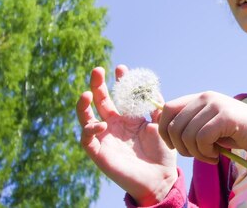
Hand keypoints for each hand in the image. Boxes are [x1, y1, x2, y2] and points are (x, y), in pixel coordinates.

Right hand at [76, 65, 177, 205]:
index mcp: (129, 118)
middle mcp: (115, 125)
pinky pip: (87, 139)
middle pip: (101, 101)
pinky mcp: (99, 153)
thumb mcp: (161, 125)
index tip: (121, 68)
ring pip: (87, 118)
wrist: (160, 177)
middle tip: (97, 70)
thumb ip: (155, 108)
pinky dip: (90, 129)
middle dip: (97, 85)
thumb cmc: (162, 153)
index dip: (120, 82)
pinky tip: (101, 123)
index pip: (120, 96)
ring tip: (86, 93)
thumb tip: (153, 88)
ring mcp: (105, 138)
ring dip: (84, 105)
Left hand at [158, 91, 246, 163]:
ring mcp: (216, 105)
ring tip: (210, 155)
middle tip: (198, 155)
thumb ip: (190, 123)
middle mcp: (206, 97)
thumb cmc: (234, 133)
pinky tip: (217, 154)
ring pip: (188, 135)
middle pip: (175, 126)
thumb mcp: (208, 124)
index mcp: (200, 97)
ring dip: (196, 153)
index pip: (168, 108)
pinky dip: (206, 153)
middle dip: (182, 148)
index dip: (164, 130)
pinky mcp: (225, 116)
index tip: (175, 145)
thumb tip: (164, 128)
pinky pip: (202, 139)